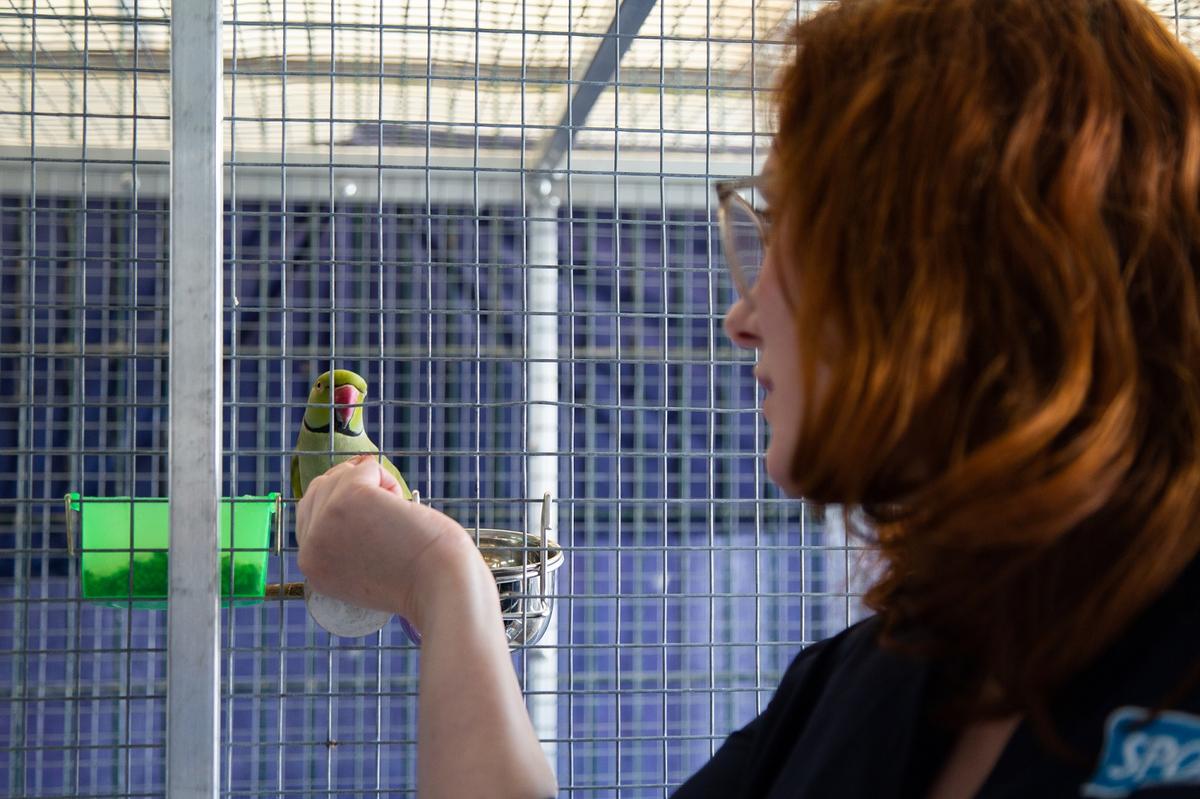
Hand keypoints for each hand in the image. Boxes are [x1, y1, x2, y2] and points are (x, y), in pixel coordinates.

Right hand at [295, 454, 491, 628]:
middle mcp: (311, 546)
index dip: (339, 502)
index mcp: (311, 566)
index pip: (309, 514)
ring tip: (397, 516)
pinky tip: (402, 507)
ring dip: (375, 485)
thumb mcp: (363, 568)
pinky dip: (388, 480)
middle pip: (320, 489)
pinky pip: (366, 469)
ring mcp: (326, 521)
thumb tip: (346, 491)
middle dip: (353, 488)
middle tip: (387, 508)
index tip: (369, 509)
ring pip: (342, 475)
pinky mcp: (349, 498)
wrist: (440, 585)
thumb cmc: (417, 576)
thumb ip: (343, 542)